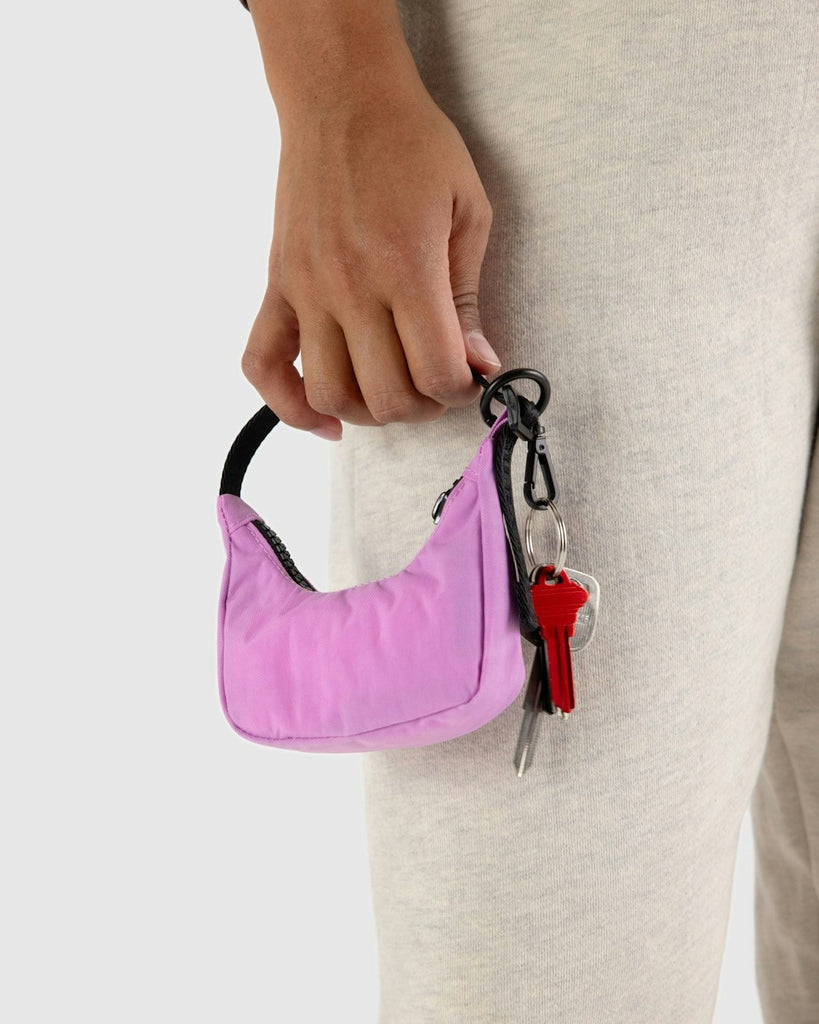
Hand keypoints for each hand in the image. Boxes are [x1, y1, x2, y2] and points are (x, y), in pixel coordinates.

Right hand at [241, 77, 500, 439]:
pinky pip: (262, 365)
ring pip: (328, 393)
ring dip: (368, 411)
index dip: (463, 390)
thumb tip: (479, 362)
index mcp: (406, 268)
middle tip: (437, 382)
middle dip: (423, 405)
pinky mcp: (277, 287)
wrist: (341, 96)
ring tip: (392, 390)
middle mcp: (350, 288)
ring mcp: (306, 291)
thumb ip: (469, 296)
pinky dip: (289, 406)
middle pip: (386, 396)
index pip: (436, 373)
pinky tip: (324, 417)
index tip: (470, 375)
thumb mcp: (467, 211)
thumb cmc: (412, 145)